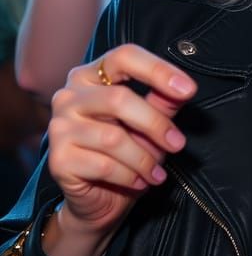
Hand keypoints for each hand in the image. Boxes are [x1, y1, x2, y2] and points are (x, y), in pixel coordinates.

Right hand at [46, 45, 195, 249]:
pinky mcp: (58, 160)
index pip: (124, 57)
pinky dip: (130, 176)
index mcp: (91, 76)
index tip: (189, 90)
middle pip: (118, 99)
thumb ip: (163, 102)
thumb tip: (183, 89)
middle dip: (155, 124)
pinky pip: (104, 166)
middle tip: (178, 144)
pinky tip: (139, 181)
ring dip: (144, 159)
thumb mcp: (149, 122)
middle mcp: (69, 96)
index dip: (158, 70)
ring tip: (157, 172)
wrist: (99, 198)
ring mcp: (59, 127)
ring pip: (113, 138)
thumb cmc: (127, 151)